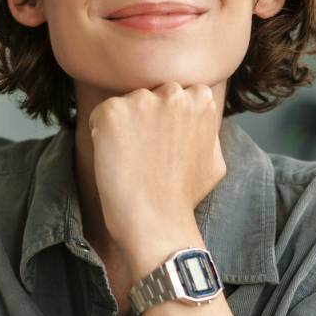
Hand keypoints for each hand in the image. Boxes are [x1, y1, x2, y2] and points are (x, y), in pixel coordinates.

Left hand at [87, 81, 226, 249]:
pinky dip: (101, 134)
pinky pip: (100, 115)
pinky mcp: (112, 112)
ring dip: (124, 125)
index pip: (175, 94)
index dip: (166, 119)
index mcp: (201, 99)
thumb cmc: (184, 197)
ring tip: (131, 159)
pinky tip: (115, 159)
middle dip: (145, 116)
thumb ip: (207, 130)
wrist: (156, 222)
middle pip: (150, 94)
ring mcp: (142, 100)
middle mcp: (173, 93)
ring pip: (126, 104)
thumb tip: (201, 118)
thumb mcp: (215, 159)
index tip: (164, 144)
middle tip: (145, 152)